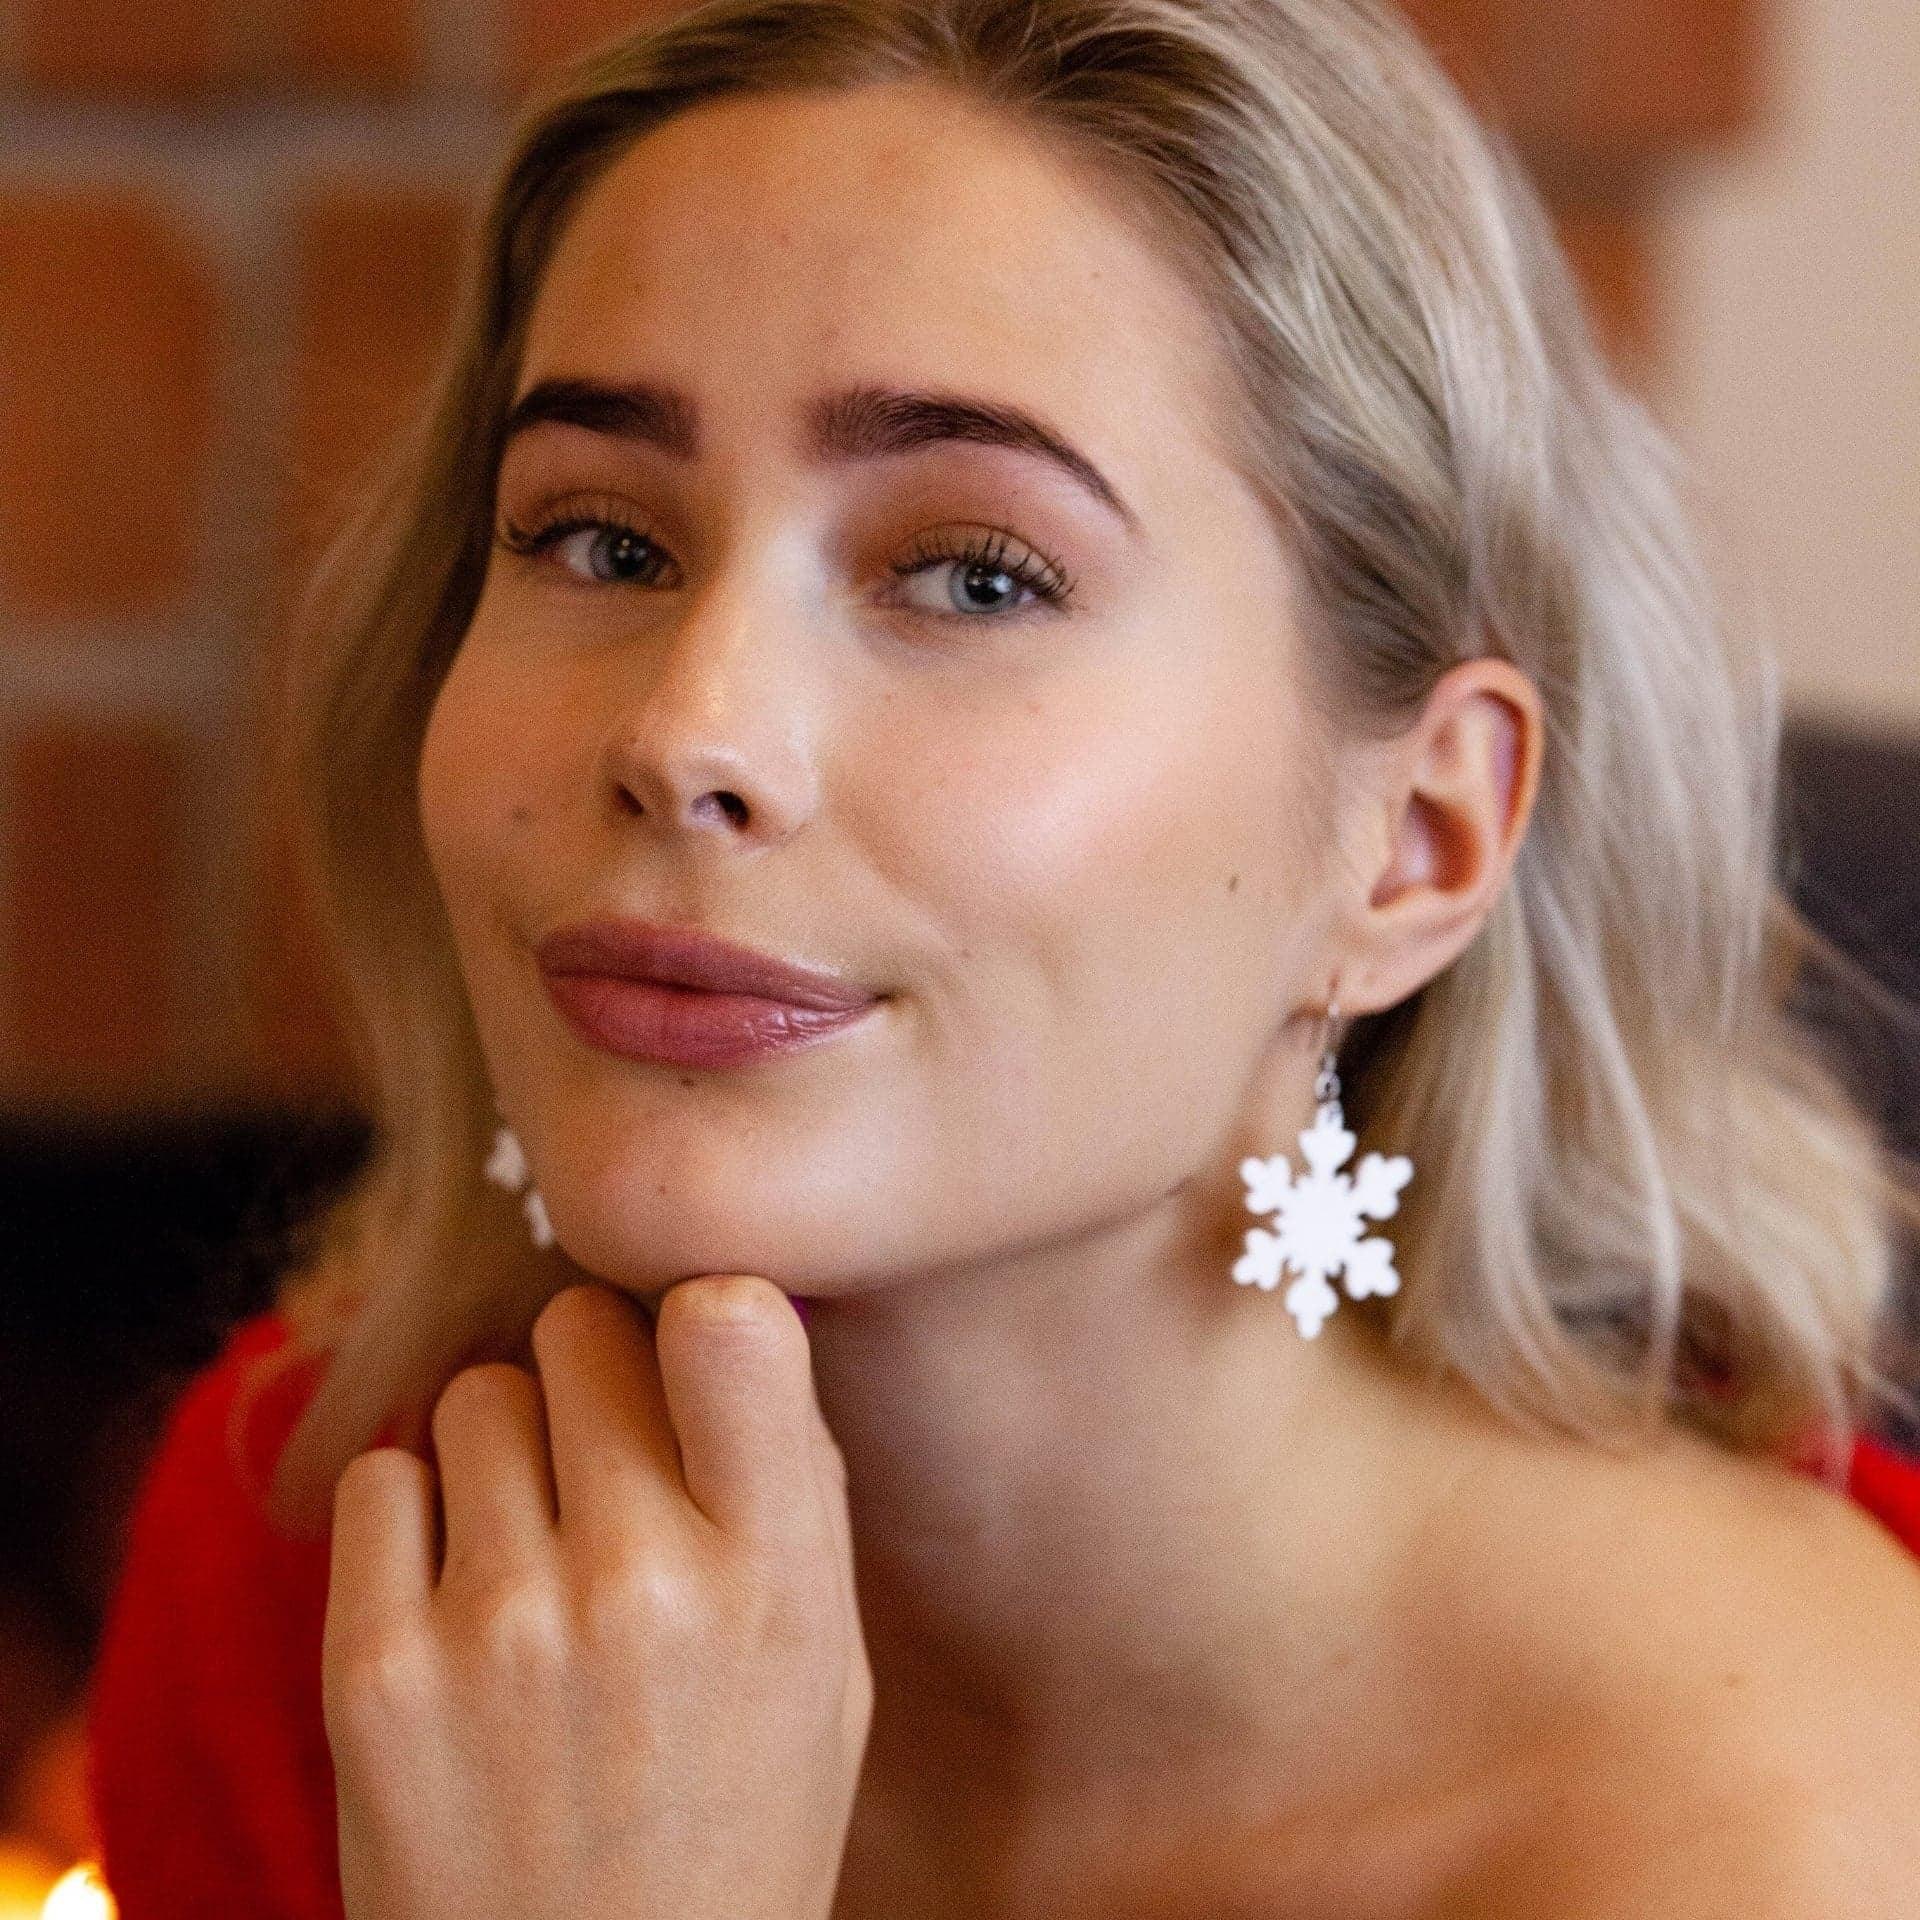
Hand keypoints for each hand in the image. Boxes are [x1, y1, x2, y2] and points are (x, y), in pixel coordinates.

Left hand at [322, 1276, 872, 1919]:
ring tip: (533, 1549)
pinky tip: (459, 1599)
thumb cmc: (736, 1823)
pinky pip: (383, 1475)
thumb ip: (791, 1484)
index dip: (701, 1305)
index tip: (691, 1345)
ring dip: (508, 1445)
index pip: (731, 1320)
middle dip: (594, 1375)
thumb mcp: (828, 1666)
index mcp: (777, 1577)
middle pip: (579, 1329)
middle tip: (605, 1462)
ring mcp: (498, 1625)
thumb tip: (733, 1308)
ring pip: (479, 1393)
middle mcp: (639, 1582)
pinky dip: (418, 1514)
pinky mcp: (376, 1672)